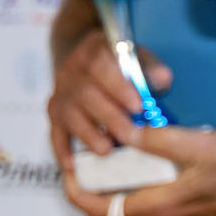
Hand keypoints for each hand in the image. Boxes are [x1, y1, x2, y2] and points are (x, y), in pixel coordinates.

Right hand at [46, 28, 171, 177]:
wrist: (88, 59)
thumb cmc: (121, 62)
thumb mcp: (138, 56)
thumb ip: (150, 68)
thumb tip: (161, 80)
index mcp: (93, 50)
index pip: (101, 66)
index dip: (118, 87)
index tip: (138, 106)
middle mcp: (71, 70)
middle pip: (86, 95)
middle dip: (110, 118)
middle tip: (131, 137)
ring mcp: (60, 92)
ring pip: (69, 114)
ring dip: (88, 135)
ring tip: (108, 150)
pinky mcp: (54, 112)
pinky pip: (54, 132)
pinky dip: (62, 149)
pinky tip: (72, 165)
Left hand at [61, 126, 215, 215]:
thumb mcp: (195, 143)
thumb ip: (156, 139)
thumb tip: (124, 132)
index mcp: (160, 208)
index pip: (101, 211)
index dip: (77, 194)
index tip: (69, 173)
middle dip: (91, 196)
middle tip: (87, 169)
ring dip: (112, 201)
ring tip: (112, 172)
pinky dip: (131, 205)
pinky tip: (141, 183)